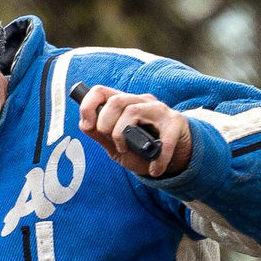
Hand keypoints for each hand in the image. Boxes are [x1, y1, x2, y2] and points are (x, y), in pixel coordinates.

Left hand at [76, 85, 192, 178]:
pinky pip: (163, 138)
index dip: (88, 105)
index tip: (88, 124)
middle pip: (116, 100)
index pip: (101, 91)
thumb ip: (102, 135)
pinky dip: (158, 157)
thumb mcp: (118, 145)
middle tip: (113, 143)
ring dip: (123, 136)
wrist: (176, 157)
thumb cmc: (145, 149)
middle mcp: (141, 102)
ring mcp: (158, 110)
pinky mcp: (175, 123)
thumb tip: (85, 124)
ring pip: (133, 111)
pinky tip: (155, 169)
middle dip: (106, 124)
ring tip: (127, 151)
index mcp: (124, 104)